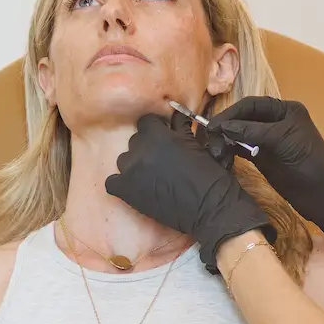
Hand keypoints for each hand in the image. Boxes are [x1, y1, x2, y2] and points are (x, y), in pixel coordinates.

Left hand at [106, 112, 274, 272]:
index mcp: (159, 136)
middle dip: (147, 148)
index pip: (146, 122)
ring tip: (151, 177)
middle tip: (161, 161)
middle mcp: (140, 150)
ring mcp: (131, 171)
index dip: (156, 130)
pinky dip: (121, 184)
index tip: (163, 140)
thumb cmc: (211, 176)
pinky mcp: (126, 191)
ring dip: (135, 165)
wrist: (211, 209)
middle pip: (135, 141)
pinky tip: (135, 189)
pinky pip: (112, 182)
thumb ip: (182, 129)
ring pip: (124, 160)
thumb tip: (176, 115)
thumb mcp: (197, 146)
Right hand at [214, 97, 323, 252]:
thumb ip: (252, 132)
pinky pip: (243, 149)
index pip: (252, 105)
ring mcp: (269, 140)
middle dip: (227, 127)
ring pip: (241, 134)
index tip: (213, 125)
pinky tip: (220, 155)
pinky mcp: (264, 157)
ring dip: (226, 140)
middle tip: (208, 137)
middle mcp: (276, 122)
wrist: (322, 194)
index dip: (231, 113)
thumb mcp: (280, 141)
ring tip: (212, 149)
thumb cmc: (308, 162)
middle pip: (244, 118)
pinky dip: (231, 150)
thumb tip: (222, 127)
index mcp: (285, 110)